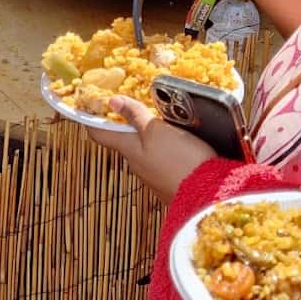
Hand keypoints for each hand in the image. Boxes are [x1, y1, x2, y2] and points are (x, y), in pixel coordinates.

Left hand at [89, 96, 216, 203]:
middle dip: (127, 123)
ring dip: (150, 136)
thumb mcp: (156, 130)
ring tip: (165, 120)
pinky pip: (163, 161)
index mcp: (128, 150)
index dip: (92, 118)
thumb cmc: (180, 161)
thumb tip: (113, 102)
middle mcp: (136, 165)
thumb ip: (136, 115)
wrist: (208, 197)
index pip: (99, 133)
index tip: (93, 104)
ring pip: (145, 150)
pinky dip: (166, 149)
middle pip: (124, 141)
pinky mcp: (171, 182)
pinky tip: (181, 142)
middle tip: (136, 104)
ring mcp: (153, 176)